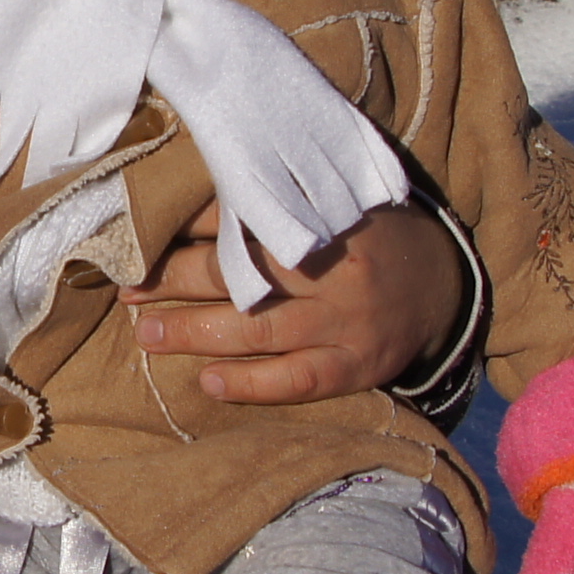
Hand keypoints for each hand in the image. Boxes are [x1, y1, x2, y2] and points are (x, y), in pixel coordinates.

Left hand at [129, 200, 460, 404]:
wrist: (444, 284)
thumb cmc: (369, 235)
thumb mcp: (334, 198)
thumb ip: (277, 194)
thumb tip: (192, 188)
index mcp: (322, 216)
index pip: (242, 216)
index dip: (185, 227)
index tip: (140, 234)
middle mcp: (331, 269)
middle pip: (238, 273)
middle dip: (174, 281)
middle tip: (128, 290)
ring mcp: (344, 321)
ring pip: (256, 329)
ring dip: (194, 333)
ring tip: (145, 335)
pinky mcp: (355, 365)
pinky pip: (297, 380)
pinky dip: (251, 385)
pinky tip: (210, 384)